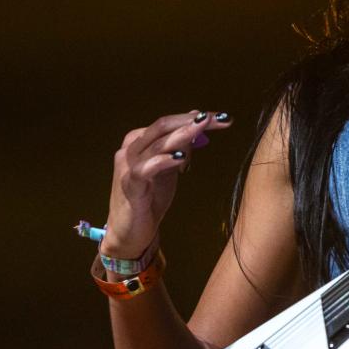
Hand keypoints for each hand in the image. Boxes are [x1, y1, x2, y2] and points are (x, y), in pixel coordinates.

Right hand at [104, 110, 231, 257]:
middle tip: (216, 118)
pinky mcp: (129, 186)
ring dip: (181, 134)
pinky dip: (162, 161)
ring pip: (155, 144)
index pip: (169, 122)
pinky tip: (181, 157)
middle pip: (162, 126)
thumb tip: (197, 119)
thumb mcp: (170, 167)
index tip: (221, 117)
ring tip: (201, 127)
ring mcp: (127, 167)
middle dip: (191, 121)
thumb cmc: (150, 196)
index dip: (195, 117)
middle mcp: (131, 149)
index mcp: (140, 141)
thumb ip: (180, 145)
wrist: (130, 231)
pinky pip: (143, 170)